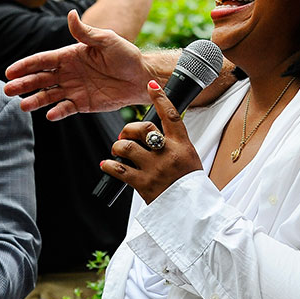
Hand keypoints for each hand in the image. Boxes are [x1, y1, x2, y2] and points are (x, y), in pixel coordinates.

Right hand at [4, 10, 153, 119]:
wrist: (141, 77)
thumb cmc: (126, 55)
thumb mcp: (106, 40)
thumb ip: (86, 32)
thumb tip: (70, 14)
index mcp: (70, 55)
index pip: (43, 60)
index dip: (26, 65)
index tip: (10, 71)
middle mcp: (68, 72)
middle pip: (40, 78)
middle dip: (23, 84)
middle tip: (7, 90)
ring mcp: (74, 89)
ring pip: (49, 95)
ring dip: (35, 100)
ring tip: (22, 106)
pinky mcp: (83, 104)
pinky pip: (66, 108)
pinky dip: (57, 111)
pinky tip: (49, 115)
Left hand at [101, 81, 202, 203]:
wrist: (192, 213)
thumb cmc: (189, 185)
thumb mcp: (189, 158)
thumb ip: (173, 144)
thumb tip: (152, 134)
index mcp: (183, 146)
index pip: (171, 115)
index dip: (160, 98)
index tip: (151, 85)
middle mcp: (168, 154)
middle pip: (143, 129)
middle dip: (129, 129)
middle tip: (124, 135)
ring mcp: (155, 169)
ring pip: (126, 147)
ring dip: (117, 147)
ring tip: (117, 152)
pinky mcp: (143, 184)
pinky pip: (118, 169)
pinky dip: (108, 165)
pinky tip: (107, 165)